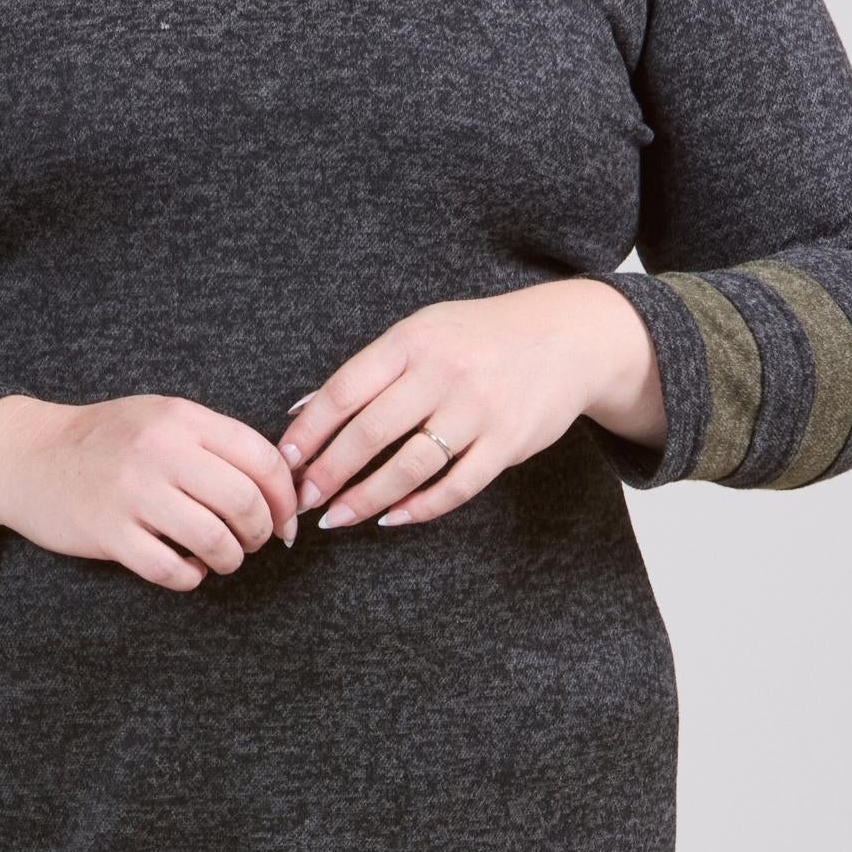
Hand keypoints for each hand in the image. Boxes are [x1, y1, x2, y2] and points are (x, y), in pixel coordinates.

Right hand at [0, 393, 299, 589]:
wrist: (28, 455)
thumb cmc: (105, 440)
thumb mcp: (160, 418)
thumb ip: (214, 442)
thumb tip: (280, 486)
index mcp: (181, 418)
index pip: (262, 458)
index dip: (286, 497)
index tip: (286, 518)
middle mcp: (160, 451)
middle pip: (246, 503)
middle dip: (263, 533)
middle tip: (254, 541)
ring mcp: (133, 494)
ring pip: (215, 541)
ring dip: (231, 559)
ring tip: (223, 557)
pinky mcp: (110, 534)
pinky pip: (172, 571)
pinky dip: (191, 578)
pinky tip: (187, 569)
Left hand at [278, 280, 665, 528]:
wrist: (567, 337)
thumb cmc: (481, 339)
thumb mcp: (424, 333)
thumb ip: (369, 371)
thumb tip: (303, 410)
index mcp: (414, 340)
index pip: (346, 389)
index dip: (309, 431)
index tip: (284, 461)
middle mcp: (444, 372)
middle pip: (370, 432)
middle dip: (329, 472)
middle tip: (303, 501)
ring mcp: (479, 408)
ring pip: (410, 465)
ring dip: (366, 497)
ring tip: (338, 518)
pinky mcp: (508, 441)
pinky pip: (456, 486)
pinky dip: (420, 508)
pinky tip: (392, 518)